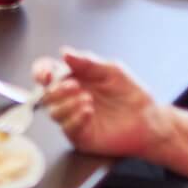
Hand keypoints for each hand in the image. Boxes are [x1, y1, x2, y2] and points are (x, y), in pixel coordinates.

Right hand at [34, 49, 167, 159]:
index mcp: (74, 78)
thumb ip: (87, 62)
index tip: (46, 74)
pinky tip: (89, 112)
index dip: (41, 72)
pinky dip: (75, 118)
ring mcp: (74, 117)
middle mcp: (70, 98)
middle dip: (56, 89)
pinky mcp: (80, 135)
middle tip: (74, 86)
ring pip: (53, 112)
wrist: (147, 119)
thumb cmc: (131, 93)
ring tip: (87, 100)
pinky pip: (67, 128)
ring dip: (67, 104)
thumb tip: (65, 52)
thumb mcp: (112, 70)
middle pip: (46, 94)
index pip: (47, 72)